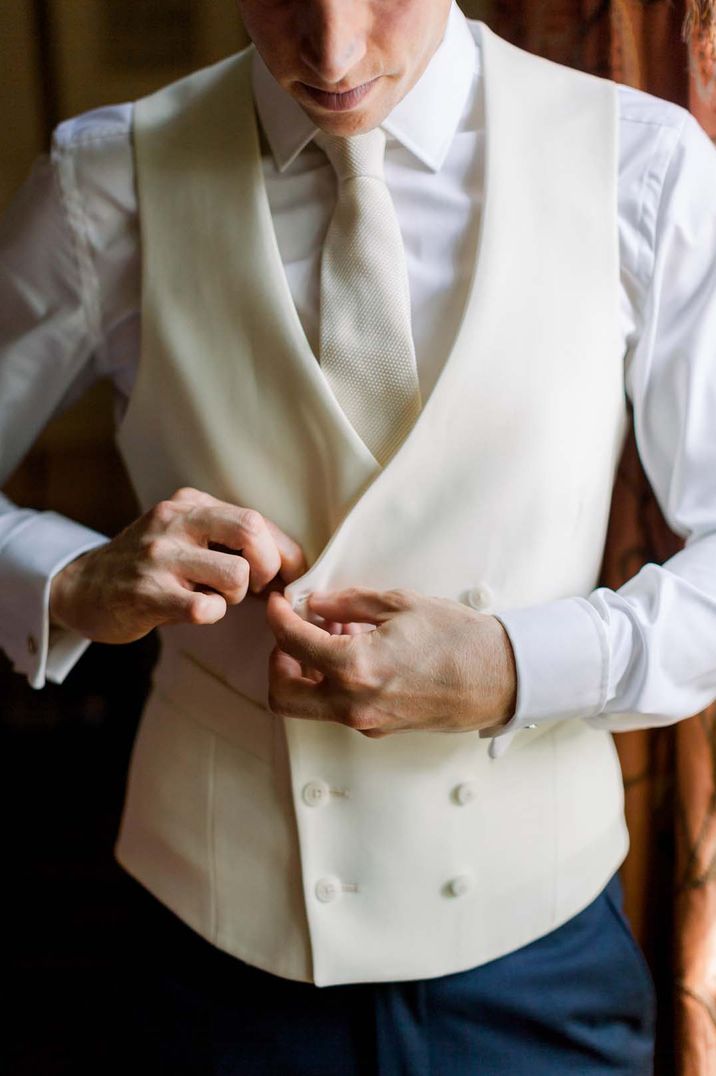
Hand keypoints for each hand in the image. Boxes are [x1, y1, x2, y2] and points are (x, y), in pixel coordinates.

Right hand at [50, 487, 306, 642]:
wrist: (83, 588)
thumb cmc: (149, 567)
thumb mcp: (185, 537)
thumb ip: (229, 541)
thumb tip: (290, 564)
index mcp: (189, 504)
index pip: (255, 519)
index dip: (284, 552)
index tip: (290, 575)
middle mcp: (174, 522)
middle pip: (250, 530)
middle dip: (268, 566)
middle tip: (257, 587)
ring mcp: (159, 557)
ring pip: (234, 574)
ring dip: (235, 595)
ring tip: (214, 598)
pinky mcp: (147, 594)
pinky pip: (204, 607)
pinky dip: (211, 613)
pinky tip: (196, 611)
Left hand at [266, 586, 516, 736]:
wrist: (501, 677)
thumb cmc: (459, 639)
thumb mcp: (400, 604)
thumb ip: (348, 604)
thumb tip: (315, 603)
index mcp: (355, 668)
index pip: (291, 642)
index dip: (278, 617)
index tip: (281, 604)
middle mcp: (353, 703)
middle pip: (282, 694)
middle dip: (277, 660)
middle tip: (294, 633)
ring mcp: (365, 721)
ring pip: (309, 705)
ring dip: (307, 671)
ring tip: (334, 636)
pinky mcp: (379, 728)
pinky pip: (338, 707)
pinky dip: (333, 681)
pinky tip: (358, 653)